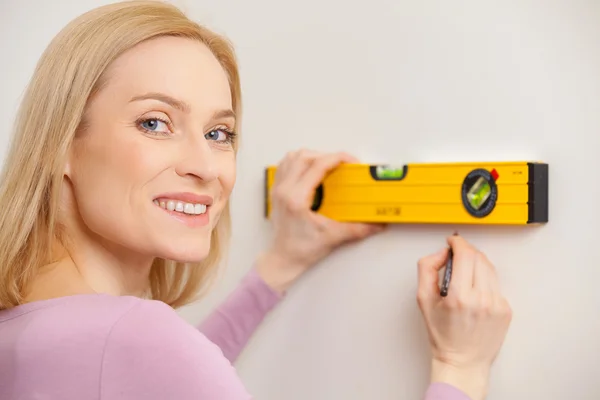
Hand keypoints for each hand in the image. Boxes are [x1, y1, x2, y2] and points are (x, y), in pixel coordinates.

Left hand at [256, 149, 385, 292]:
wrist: (283, 260)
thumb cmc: (301, 250)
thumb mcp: (333, 237)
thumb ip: (358, 229)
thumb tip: (377, 223)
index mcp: (296, 198)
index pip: (317, 166)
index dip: (337, 158)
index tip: (351, 161)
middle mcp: (284, 190)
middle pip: (304, 156)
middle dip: (326, 156)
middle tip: (342, 165)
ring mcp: (277, 189)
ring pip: (292, 157)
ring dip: (311, 156)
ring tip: (327, 166)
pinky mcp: (276, 192)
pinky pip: (285, 165)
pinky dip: (298, 162)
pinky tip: (310, 171)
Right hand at [416, 234, 511, 399]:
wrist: (463, 360)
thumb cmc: (443, 335)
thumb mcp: (423, 300)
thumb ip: (427, 269)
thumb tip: (441, 253)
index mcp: (459, 297)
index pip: (465, 255)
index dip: (458, 243)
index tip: (453, 242)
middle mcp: (481, 300)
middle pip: (478, 257)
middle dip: (466, 251)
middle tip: (456, 256)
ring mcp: (497, 304)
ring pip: (489, 268)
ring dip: (476, 263)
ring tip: (465, 274)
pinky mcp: (506, 309)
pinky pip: (495, 283)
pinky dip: (484, 280)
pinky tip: (474, 290)